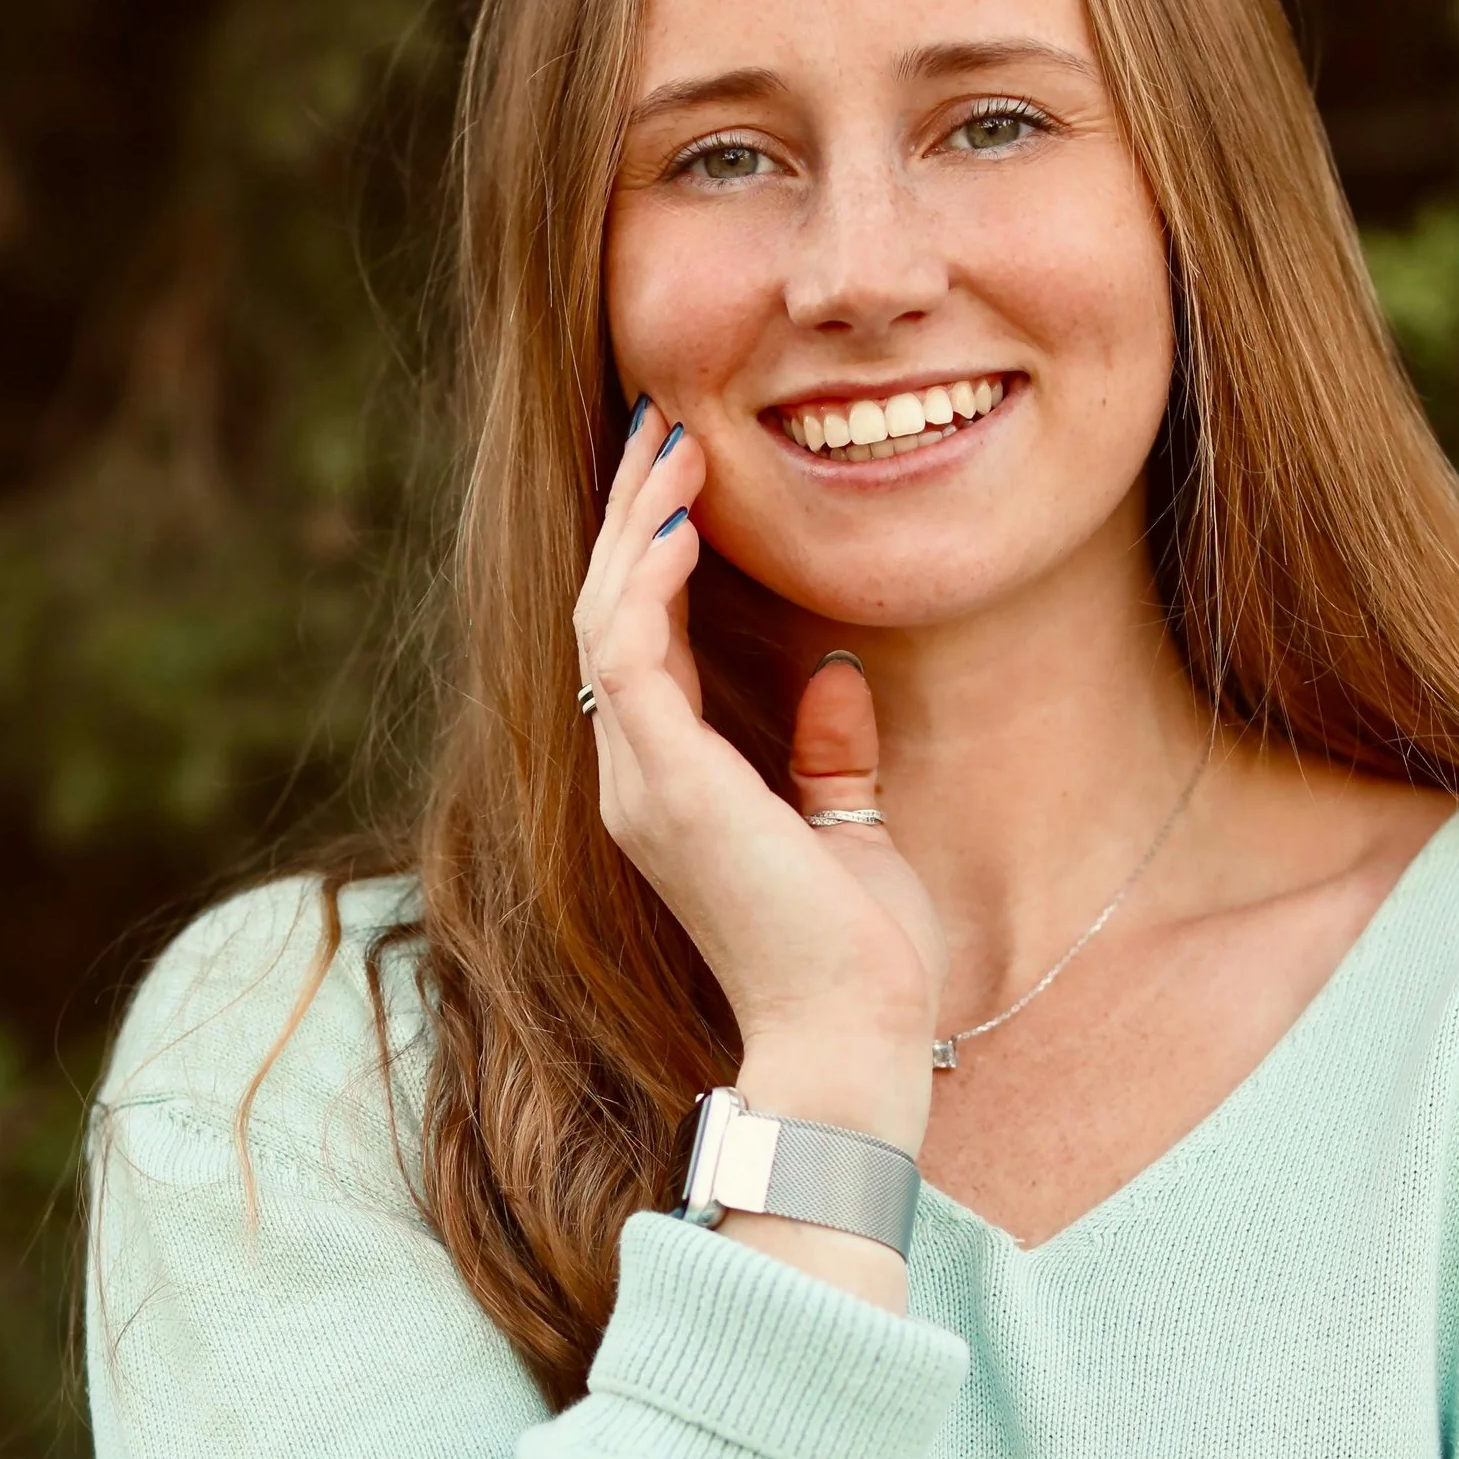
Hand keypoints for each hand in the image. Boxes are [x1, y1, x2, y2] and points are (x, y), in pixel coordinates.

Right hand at [574, 407, 944, 1149]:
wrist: (851, 1033)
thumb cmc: (855, 954)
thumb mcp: (851, 831)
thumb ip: (829, 756)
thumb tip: (836, 674)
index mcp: (672, 787)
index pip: (642, 644)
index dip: (652, 554)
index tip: (687, 476)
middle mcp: (637, 779)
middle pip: (607, 614)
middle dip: (632, 515)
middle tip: (665, 425)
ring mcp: (641, 782)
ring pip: (603, 620)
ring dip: (633, 526)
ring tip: (671, 445)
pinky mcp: (667, 784)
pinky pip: (626, 655)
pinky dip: (646, 581)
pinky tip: (678, 522)